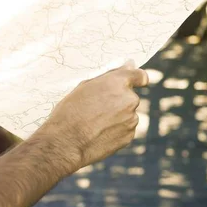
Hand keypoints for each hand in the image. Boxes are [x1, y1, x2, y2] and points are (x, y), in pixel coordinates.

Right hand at [34, 61, 148, 168]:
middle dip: (119, 101)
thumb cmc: (70, 111)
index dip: (136, 79)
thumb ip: (111, 75)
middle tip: (98, 109)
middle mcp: (129, 99)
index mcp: (118, 82)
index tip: (134, 82)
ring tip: (96, 124)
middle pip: (130, 97)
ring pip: (128, 114)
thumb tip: (130, 65)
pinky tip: (99, 133)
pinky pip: (126, 129)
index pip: (140, 76)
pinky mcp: (129, 135)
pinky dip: (117, 130)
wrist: (66, 142)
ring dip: (118, 117)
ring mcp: (131, 119)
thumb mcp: (85, 86)